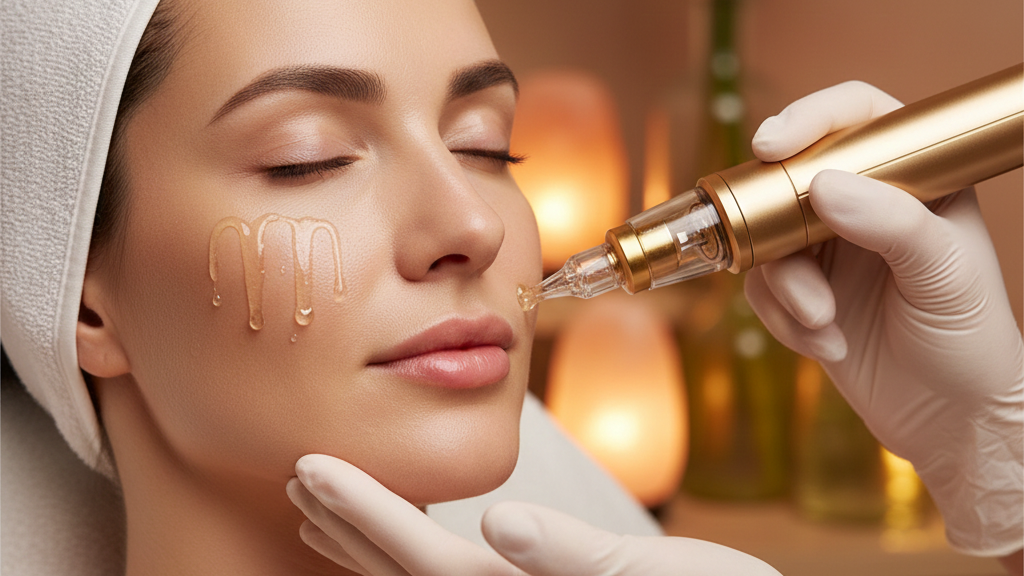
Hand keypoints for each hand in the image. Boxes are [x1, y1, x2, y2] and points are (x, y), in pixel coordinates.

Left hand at [287, 454, 780, 575]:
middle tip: (298, 476)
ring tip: (325, 514)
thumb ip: (573, 557)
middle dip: (349, 526)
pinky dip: (412, 562)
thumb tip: (499, 522)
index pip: (420, 561)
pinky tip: (407, 544)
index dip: (364, 513)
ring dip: (369, 546)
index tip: (309, 468)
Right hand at [744, 80, 1023, 557]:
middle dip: (778, 220)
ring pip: (768, 240)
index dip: (811, 119)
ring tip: (822, 321)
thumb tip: (822, 185)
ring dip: (788, 286)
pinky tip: (827, 346)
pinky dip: (785, 319)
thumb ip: (893, 222)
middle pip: (792, 178)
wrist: (951, 422)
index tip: (773, 146)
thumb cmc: (970, 341)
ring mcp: (829, 252)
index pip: (857, 119)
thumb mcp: (945, 274)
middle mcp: (866, 207)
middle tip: (778, 250)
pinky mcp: (803, 295)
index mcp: (913, 180)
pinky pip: (763, 290)